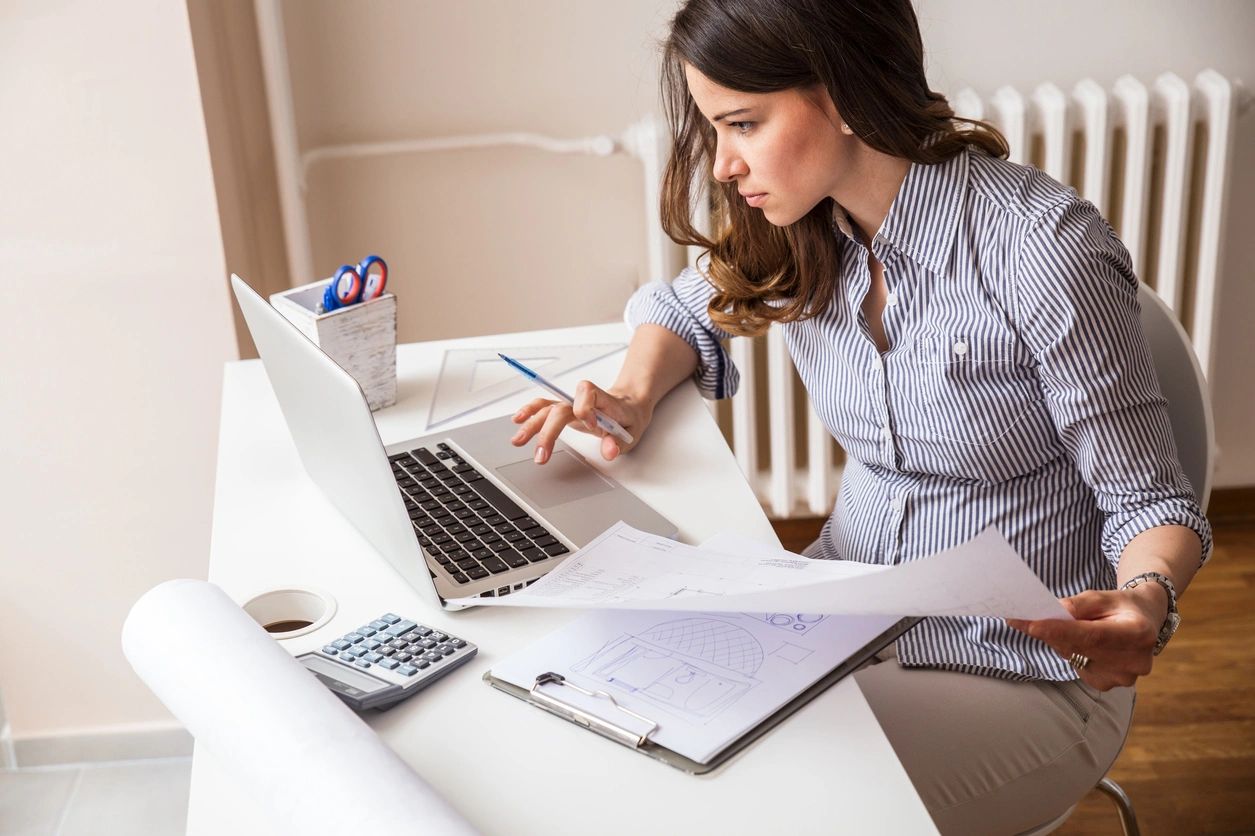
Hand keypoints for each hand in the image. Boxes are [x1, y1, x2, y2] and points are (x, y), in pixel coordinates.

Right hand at [509, 380, 652, 464]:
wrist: (628, 406)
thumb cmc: (628, 418)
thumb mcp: (631, 433)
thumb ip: (619, 442)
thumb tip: (609, 450)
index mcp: (602, 401)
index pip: (588, 395)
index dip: (586, 409)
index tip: (592, 425)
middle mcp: (583, 400)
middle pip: (560, 409)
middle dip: (548, 431)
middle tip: (541, 455)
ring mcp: (572, 405)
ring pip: (548, 408)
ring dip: (532, 424)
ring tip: (518, 440)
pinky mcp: (564, 410)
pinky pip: (544, 407)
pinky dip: (530, 412)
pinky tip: (518, 419)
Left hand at [1006, 585, 1168, 690]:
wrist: (1144, 622)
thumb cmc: (1120, 607)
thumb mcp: (1102, 596)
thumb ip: (1077, 605)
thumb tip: (1051, 613)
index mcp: (1138, 633)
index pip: (1091, 635)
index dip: (1060, 631)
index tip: (1032, 626)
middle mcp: (1134, 660)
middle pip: (1079, 647)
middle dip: (1049, 633)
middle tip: (1021, 619)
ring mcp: (1122, 677)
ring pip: (1074, 657)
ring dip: (1062, 642)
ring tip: (1071, 627)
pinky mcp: (1108, 684)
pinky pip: (1077, 667)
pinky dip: (1071, 653)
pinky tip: (1081, 644)